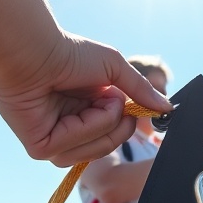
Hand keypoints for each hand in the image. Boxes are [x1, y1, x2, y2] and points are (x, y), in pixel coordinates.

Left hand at [0, 33, 172, 166]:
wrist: (35, 50)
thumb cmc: (69, 53)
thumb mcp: (114, 69)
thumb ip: (140, 90)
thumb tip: (167, 108)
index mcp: (84, 109)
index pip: (114, 132)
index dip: (127, 123)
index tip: (135, 106)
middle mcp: (69, 126)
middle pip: (107, 146)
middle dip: (117, 124)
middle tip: (113, 100)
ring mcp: (53, 139)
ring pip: (92, 152)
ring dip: (101, 124)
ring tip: (95, 99)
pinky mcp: (39, 146)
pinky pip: (72, 151)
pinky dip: (83, 129)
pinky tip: (73, 108)